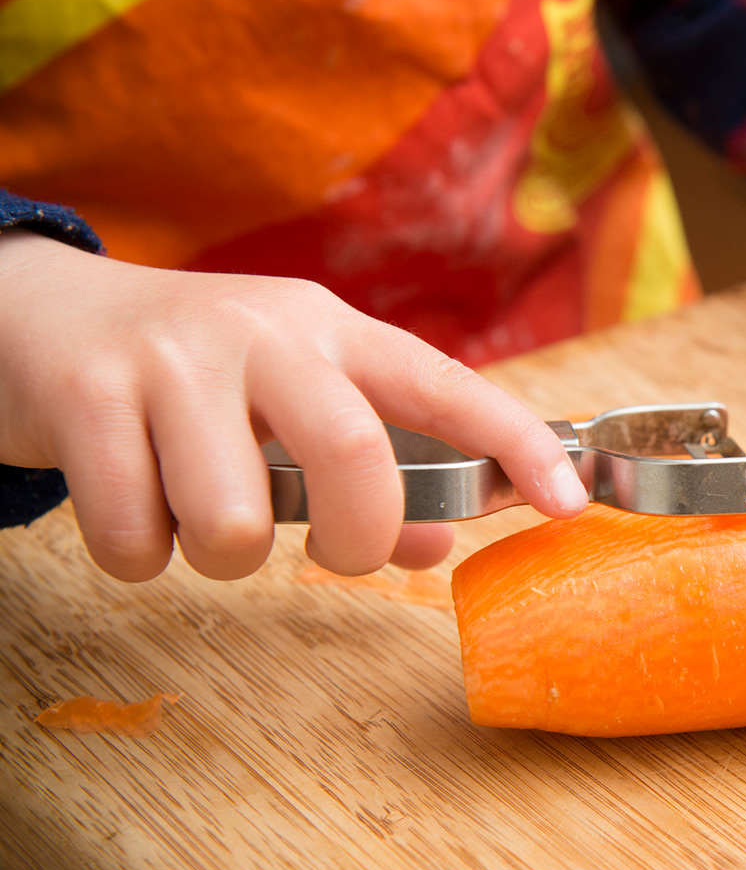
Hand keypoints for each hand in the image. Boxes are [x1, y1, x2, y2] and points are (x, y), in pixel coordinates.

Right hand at [0, 231, 587, 581]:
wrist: (38, 314)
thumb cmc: (194, 375)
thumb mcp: (289, 402)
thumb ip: (369, 472)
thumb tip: (436, 548)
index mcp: (331, 332)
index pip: (446, 385)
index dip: (516, 444)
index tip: (569, 502)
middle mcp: (265, 333)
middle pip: (354, 457)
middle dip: (354, 540)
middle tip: (330, 552)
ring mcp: (174, 360)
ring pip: (238, 523)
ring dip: (222, 555)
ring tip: (195, 509)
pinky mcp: (87, 398)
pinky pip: (138, 538)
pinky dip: (139, 556)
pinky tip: (131, 504)